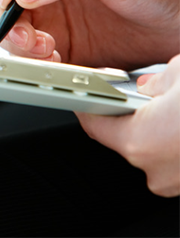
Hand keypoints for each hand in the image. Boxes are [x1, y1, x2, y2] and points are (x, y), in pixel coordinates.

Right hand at [0, 0, 179, 67]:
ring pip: (7, 29)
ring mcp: (46, 15)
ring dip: (19, 44)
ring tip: (47, 49)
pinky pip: (28, 54)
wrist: (175, 20)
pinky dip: (34, 61)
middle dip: (7, 19)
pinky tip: (56, 59)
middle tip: (29, 34)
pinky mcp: (55, 44)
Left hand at [77, 55, 179, 196]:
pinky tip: (179, 121)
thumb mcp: (179, 73)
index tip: (83, 98)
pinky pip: (171, 158)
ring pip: (151, 149)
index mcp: (139, 140)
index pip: (95, 125)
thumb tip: (148, 86)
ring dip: (154, 130)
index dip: (88, 107)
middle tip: (140, 94)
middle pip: (124, 137)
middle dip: (129, 115)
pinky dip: (172, 142)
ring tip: (170, 106)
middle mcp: (154, 169)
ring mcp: (175, 181)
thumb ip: (153, 81)